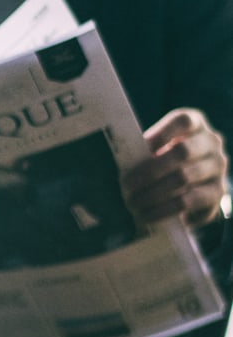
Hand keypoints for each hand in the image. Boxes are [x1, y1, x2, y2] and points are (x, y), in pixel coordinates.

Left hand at [123, 108, 229, 226]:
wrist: (191, 187)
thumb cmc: (165, 161)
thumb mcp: (156, 150)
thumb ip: (143, 151)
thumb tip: (119, 163)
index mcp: (195, 124)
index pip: (184, 120)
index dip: (162, 132)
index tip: (141, 147)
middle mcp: (211, 143)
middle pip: (183, 151)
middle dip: (150, 170)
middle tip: (125, 185)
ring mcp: (218, 167)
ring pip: (184, 178)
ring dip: (152, 193)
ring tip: (131, 204)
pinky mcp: (218, 192)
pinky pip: (188, 201)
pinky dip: (162, 210)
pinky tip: (145, 216)